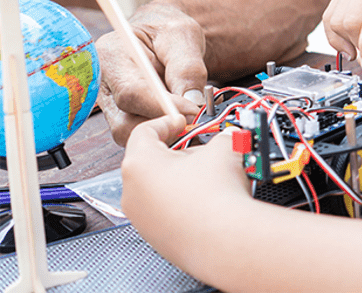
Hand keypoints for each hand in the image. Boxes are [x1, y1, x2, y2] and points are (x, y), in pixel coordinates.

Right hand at [96, 1, 204, 144]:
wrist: (164, 37)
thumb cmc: (169, 31)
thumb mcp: (183, 36)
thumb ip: (187, 67)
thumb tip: (192, 102)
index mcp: (111, 55)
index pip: (132, 92)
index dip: (164, 106)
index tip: (193, 111)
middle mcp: (102, 83)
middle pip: (125, 122)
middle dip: (163, 124)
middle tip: (195, 118)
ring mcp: (109, 104)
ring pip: (131, 134)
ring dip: (163, 132)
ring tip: (188, 114)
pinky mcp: (120, 118)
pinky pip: (139, 134)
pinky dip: (162, 133)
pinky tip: (180, 119)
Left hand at [121, 115, 250, 271]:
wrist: (224, 239)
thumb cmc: (215, 196)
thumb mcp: (224, 147)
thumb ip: (221, 136)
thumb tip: (229, 137)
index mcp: (139, 164)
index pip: (145, 131)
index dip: (167, 122)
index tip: (183, 123)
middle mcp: (132, 192)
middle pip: (151, 161)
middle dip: (178, 152)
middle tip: (202, 150)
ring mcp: (142, 218)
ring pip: (158, 188)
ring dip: (181, 178)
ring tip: (210, 177)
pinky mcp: (156, 237)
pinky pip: (166, 211)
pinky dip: (183, 202)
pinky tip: (209, 201)